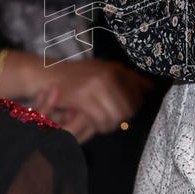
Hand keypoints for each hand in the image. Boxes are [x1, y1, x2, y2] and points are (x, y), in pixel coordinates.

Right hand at [32, 59, 151, 141]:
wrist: (43, 74)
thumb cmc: (73, 76)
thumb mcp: (100, 71)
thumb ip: (125, 78)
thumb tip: (151, 88)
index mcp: (115, 67)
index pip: (139, 91)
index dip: (136, 105)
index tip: (128, 111)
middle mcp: (109, 74)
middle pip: (130, 106)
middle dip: (124, 118)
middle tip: (113, 121)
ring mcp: (96, 84)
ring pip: (117, 115)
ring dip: (111, 124)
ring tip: (104, 124)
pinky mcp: (83, 96)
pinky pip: (101, 119)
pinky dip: (100, 126)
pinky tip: (95, 125)